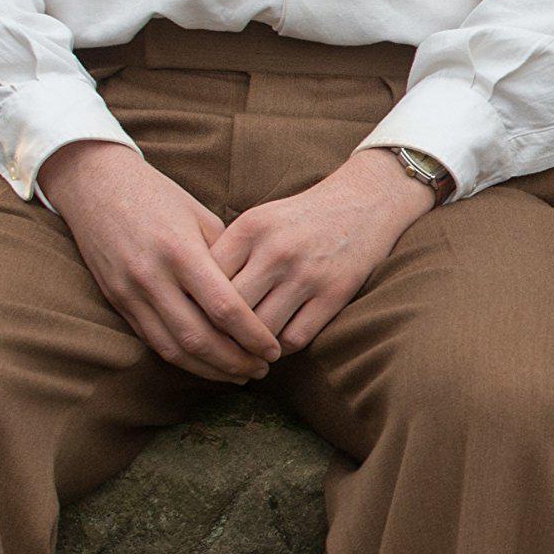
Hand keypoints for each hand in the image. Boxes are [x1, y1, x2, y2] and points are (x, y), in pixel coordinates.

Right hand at [42, 140, 281, 381]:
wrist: (95, 185)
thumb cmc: (158, 196)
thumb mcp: (200, 216)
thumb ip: (227, 256)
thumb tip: (259, 295)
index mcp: (181, 251)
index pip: (224, 308)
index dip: (253, 335)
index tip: (274, 350)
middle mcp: (153, 277)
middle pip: (200, 338)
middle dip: (235, 361)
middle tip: (262, 370)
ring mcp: (131, 293)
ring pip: (173, 349)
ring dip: (210, 369)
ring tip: (239, 375)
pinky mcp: (117, 302)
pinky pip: (153, 342)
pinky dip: (182, 359)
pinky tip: (206, 364)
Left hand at [208, 148, 436, 357]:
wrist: (364, 203)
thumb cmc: (300, 218)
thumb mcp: (259, 221)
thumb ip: (227, 253)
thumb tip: (189, 296)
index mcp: (250, 228)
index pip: (207, 280)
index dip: (194, 306)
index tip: (192, 320)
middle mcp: (276, 250)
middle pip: (230, 310)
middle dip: (218, 333)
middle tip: (213, 346)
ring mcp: (307, 273)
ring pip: (260, 330)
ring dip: (249, 347)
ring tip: (243, 351)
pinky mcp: (334, 293)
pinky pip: (295, 337)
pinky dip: (281, 346)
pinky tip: (276, 342)